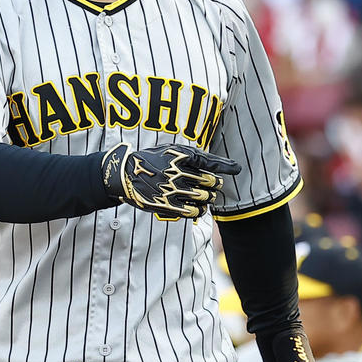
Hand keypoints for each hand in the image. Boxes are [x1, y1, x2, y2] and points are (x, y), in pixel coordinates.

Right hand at [101, 142, 240, 219]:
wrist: (124, 175)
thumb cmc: (152, 160)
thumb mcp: (171, 150)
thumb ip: (194, 156)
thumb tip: (220, 164)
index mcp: (178, 156)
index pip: (209, 162)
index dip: (225, 166)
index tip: (237, 169)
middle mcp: (176, 172)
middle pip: (209, 181)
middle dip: (215, 184)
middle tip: (215, 185)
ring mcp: (171, 189)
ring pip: (203, 197)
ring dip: (209, 197)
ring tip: (208, 196)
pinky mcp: (166, 205)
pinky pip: (192, 211)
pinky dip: (200, 210)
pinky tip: (200, 208)